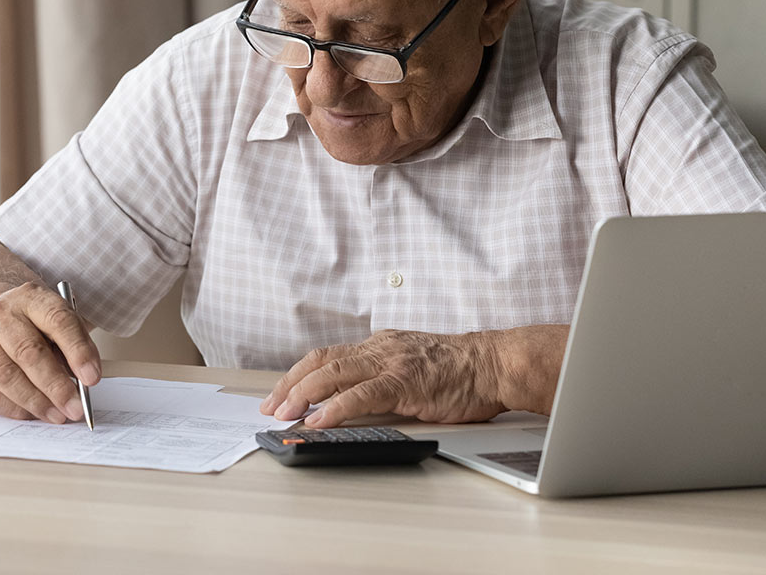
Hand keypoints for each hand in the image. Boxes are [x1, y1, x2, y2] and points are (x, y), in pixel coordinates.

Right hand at [0, 281, 100, 422]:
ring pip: (6, 375)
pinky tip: (31, 414)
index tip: (92, 379)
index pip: (58, 321)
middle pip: (29, 352)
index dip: (78, 351)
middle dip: (56, 386)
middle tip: (75, 408)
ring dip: (35, 401)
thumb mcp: (56, 321)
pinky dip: (12, 408)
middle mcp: (1, 314)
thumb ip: (72, 345)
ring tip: (57, 416)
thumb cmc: (31, 324)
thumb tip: (84, 381)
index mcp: (31, 297)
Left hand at [259, 326, 566, 427]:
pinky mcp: (405, 382)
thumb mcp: (413, 367)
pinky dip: (335, 407)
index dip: (299, 375)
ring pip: (334, 373)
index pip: (328, 356)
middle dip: (290, 385)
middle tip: (270, 407)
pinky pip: (362, 395)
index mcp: (380, 345)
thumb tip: (353, 402)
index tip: (281, 394)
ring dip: (303, 395)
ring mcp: (391, 363)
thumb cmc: (462, 371)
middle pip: (321, 361)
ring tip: (285, 414)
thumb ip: (384, 378)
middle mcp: (379, 349)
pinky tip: (318, 420)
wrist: (495, 364)